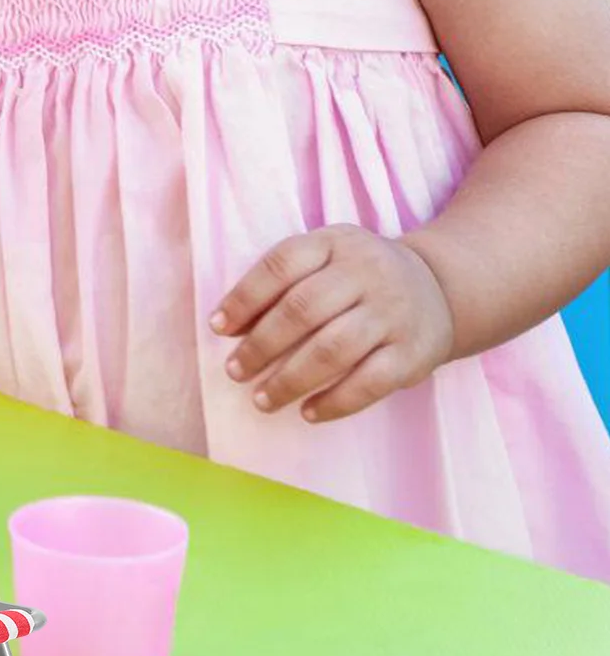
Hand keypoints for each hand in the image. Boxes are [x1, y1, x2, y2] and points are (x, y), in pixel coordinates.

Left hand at [212, 226, 454, 422]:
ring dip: (290, 380)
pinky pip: (369, 383)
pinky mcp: (413, 353)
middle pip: (303, 310)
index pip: (281, 264)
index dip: (244, 297)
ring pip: (333, 350)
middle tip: (234, 371)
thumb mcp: (324, 260)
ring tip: (261, 399)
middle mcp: (366, 273)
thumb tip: (227, 326)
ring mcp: (392, 313)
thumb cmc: (357, 278)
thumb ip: (279, 284)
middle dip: (261, 345)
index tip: (218, 327)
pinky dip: (334, 402)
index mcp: (334, 243)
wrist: (438, 288)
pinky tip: (307, 412)